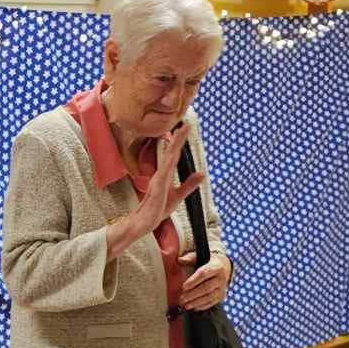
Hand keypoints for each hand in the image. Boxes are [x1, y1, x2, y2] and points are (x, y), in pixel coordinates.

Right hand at [107, 126, 206, 259]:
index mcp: (166, 174)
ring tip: (179, 134)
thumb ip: (190, 184)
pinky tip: (171, 154)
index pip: (174, 154)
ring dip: (174, 146)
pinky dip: (167, 163)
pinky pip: (163, 173)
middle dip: (178, 138)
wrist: (146, 222)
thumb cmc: (159, 208)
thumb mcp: (179, 195)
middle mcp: (162, 174)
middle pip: (171, 152)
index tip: (185, 128)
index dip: (180, 141)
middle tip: (185, 124)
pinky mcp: (157, 188)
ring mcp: (158, 179)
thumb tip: (202, 173)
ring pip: (168, 159)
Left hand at [178, 251, 231, 310]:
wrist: (224, 266)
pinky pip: (212, 302)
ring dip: (196, 302)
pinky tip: (193, 307)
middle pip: (206, 288)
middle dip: (192, 294)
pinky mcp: (222, 295)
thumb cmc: (207, 261)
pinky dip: (202, 306)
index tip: (183, 287)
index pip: (204, 274)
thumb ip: (190, 258)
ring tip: (185, 305)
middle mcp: (222, 277)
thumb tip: (179, 260)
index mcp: (216, 266)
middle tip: (181, 299)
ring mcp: (223, 288)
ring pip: (209, 297)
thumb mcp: (200, 256)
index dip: (193, 281)